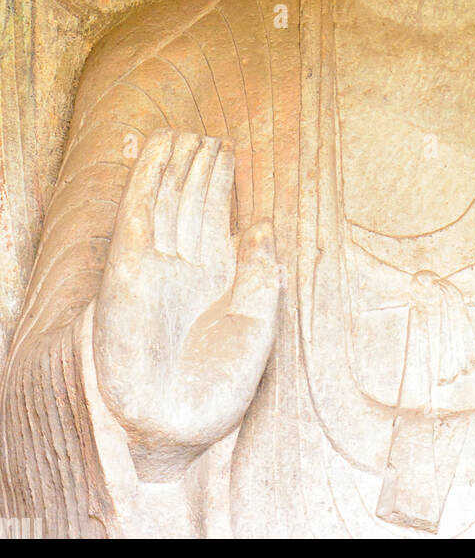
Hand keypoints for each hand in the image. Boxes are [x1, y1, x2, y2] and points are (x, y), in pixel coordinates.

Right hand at [93, 130, 278, 481]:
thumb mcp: (258, 322)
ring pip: (164, 201)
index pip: (218, 217)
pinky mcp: (128, 270)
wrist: (178, 424)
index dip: (221, 183)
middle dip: (200, 169)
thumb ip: (261, 271)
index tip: (228, 151)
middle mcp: (186, 268)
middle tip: (208, 136)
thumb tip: (264, 224)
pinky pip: (138, 215)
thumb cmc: (221, 385)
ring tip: (183, 133)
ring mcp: (156, 267)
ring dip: (173, 167)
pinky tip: (158, 156)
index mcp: (218, 279)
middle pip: (191, 203)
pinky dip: (147, 182)